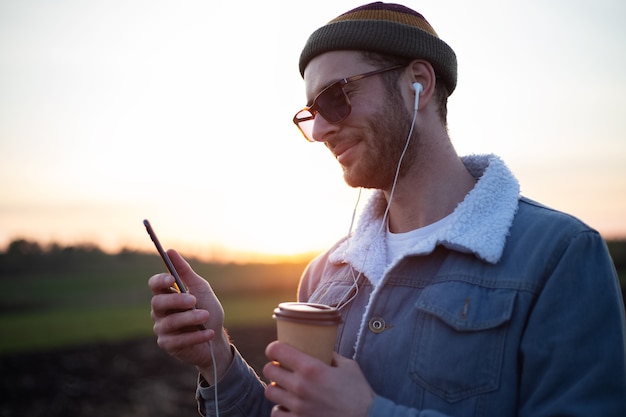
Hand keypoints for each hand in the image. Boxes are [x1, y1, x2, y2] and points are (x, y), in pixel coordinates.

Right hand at [148, 249, 231, 378]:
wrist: (216, 339)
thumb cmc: (207, 310)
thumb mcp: (200, 288)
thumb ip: (185, 272)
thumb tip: (170, 251)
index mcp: (167, 294)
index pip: (155, 285)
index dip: (160, 281)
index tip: (172, 278)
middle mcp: (160, 311)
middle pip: (158, 303)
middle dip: (176, 301)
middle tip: (194, 300)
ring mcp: (162, 329)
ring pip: (169, 322)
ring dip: (190, 319)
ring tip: (206, 316)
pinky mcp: (167, 345)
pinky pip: (177, 340)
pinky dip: (195, 336)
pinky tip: (210, 332)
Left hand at [263, 341, 374, 416]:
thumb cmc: (359, 394)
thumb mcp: (348, 367)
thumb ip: (331, 356)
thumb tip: (321, 348)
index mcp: (312, 368)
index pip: (277, 351)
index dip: (273, 348)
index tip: (275, 350)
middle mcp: (300, 387)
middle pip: (269, 371)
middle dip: (273, 367)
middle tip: (280, 368)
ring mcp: (297, 407)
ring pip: (270, 392)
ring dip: (276, 388)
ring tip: (284, 388)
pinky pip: (276, 414)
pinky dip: (280, 409)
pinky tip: (288, 406)